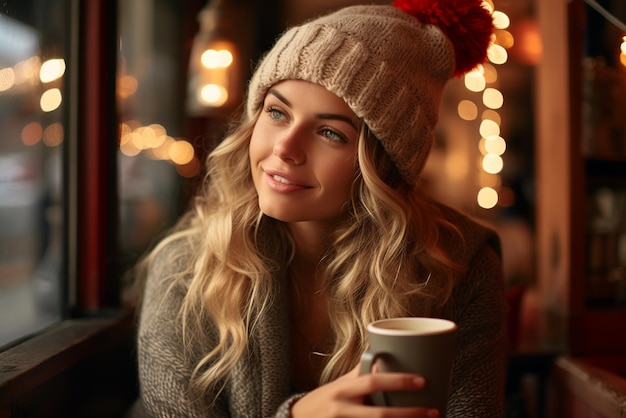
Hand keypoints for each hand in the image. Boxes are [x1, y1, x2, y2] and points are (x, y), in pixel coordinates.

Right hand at [290, 365, 439, 417]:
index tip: (421, 381)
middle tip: (434, 411)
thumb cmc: (326, 400)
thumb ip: (361, 373)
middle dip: (410, 415)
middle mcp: (343, 410)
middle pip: (381, 416)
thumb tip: (383, 352)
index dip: (397, 381)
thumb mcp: (340, 384)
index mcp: (343, 390)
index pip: (372, 382)